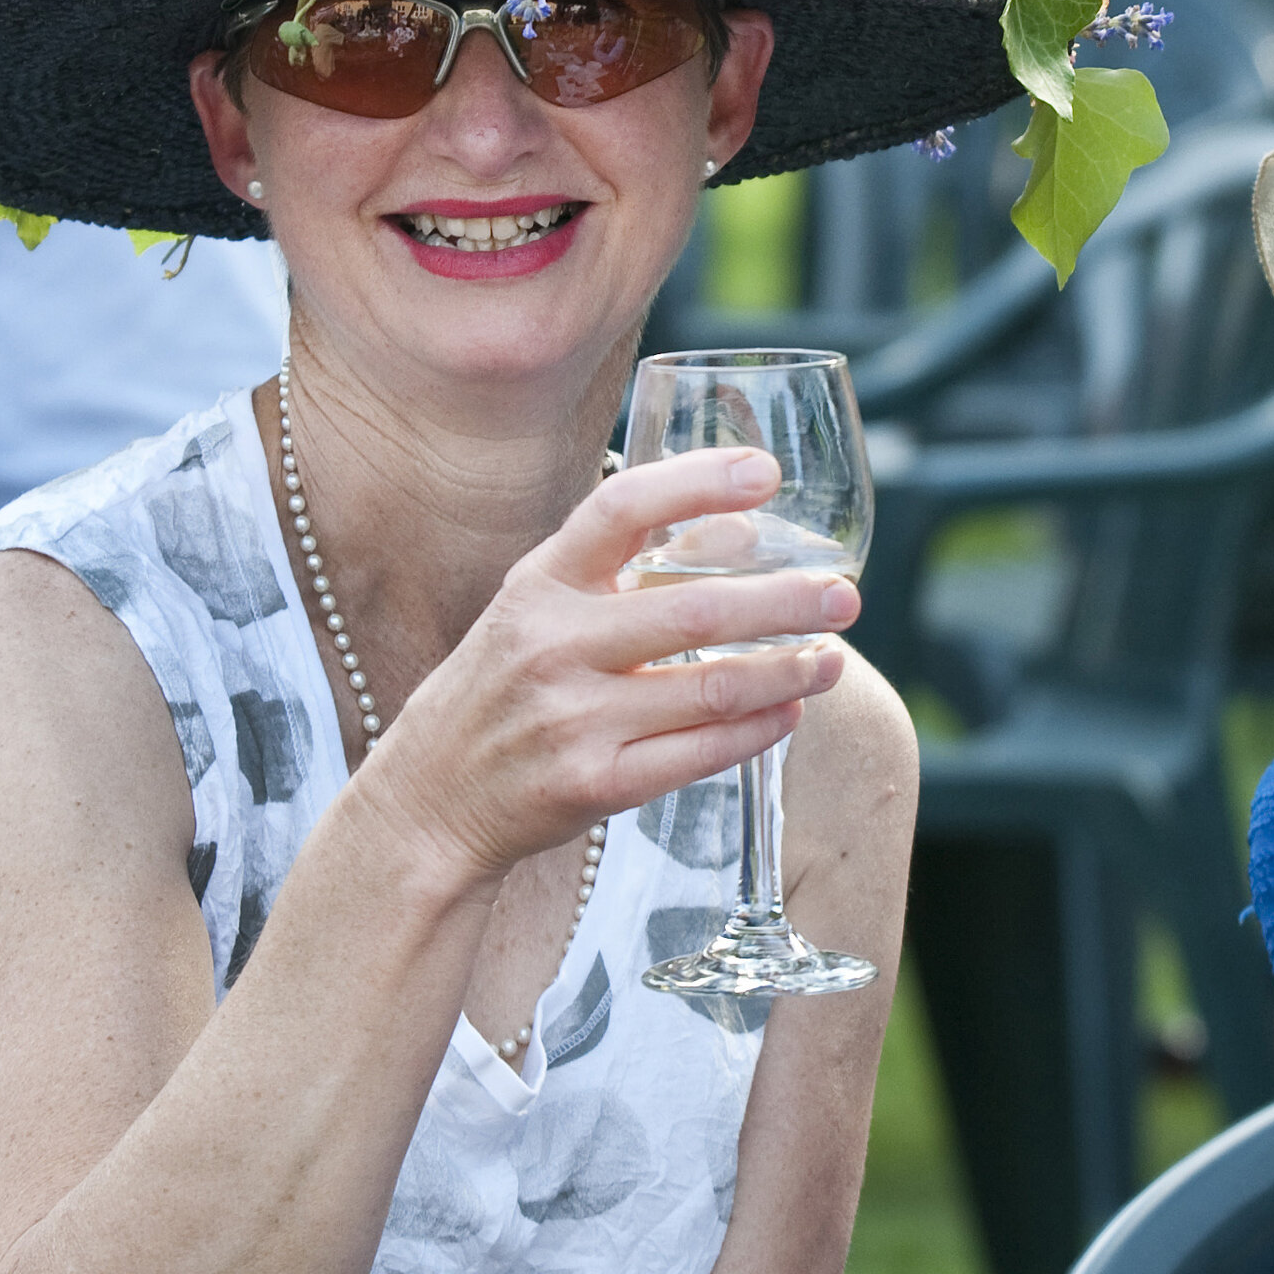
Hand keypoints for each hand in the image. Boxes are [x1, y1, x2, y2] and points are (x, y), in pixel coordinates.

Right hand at [353, 448, 855, 885]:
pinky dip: (757, 731)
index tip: (766, 474)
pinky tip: (789, 713)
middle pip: (692, 609)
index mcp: (539, 583)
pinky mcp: (591, 786)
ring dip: (786, 671)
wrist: (429, 800)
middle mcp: (551, 644)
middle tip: (844, 594)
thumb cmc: (500, 690)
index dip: (698, 482)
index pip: (621, 508)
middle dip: (784, 600)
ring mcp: (572, 720)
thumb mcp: (536, 608)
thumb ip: (620, 568)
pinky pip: (697, 754)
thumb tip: (741, 528)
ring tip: (832, 659)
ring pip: (709, 688)